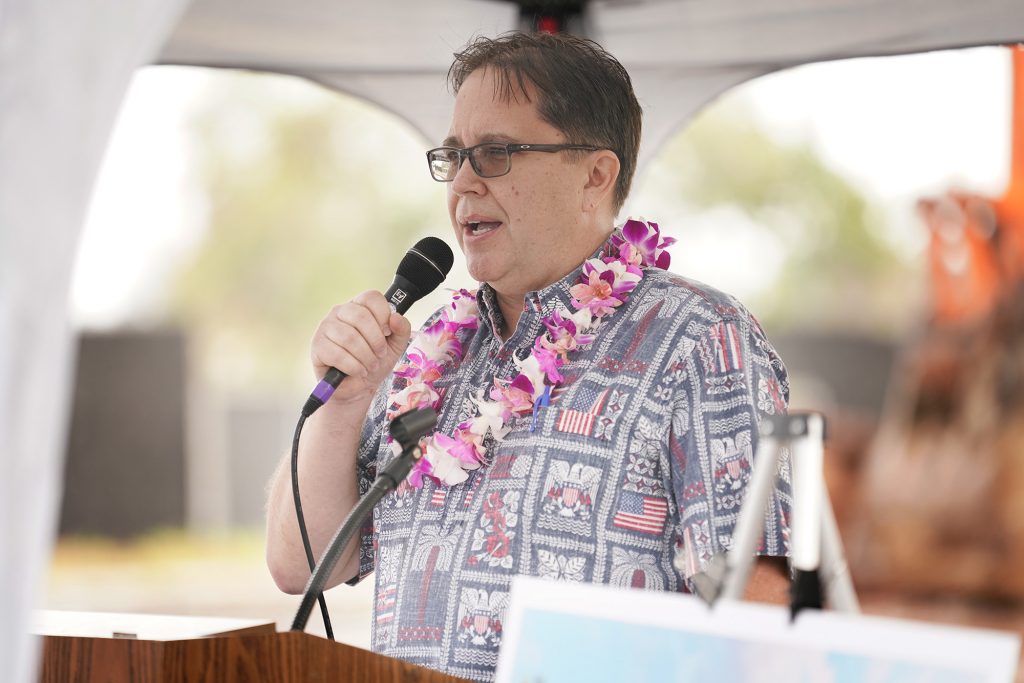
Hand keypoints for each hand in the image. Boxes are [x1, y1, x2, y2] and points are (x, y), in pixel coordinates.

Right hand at [309, 290, 411, 405]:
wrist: (359, 387)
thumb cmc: (375, 361)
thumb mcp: (395, 346)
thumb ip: (402, 329)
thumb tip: (395, 317)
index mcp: (359, 306)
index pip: (371, 297)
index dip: (383, 315)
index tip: (387, 333)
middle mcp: (340, 312)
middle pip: (360, 315)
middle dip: (376, 340)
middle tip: (380, 354)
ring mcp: (326, 327)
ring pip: (349, 337)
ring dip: (365, 356)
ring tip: (370, 366)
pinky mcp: (317, 346)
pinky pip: (337, 354)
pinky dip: (353, 367)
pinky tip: (358, 371)